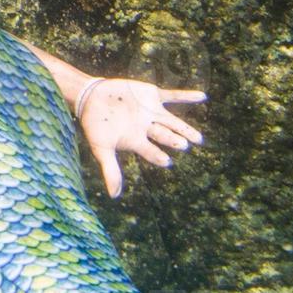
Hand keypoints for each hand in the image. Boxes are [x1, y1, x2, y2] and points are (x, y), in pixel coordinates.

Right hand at [79, 78, 205, 196]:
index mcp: (136, 141)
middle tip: (184, 145)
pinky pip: (172, 96)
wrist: (90, 97)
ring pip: (172, 121)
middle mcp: (147, 128)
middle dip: (173, 140)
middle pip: (164, 135)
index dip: (157, 156)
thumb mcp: (101, 148)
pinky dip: (186, 96)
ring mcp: (151, 112)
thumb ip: (110, 170)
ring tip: (199, 139)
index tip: (166, 161)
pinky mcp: (152, 95)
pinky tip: (202, 97)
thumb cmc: (94, 125)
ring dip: (185, 128)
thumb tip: (114, 196)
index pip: (150, 151)